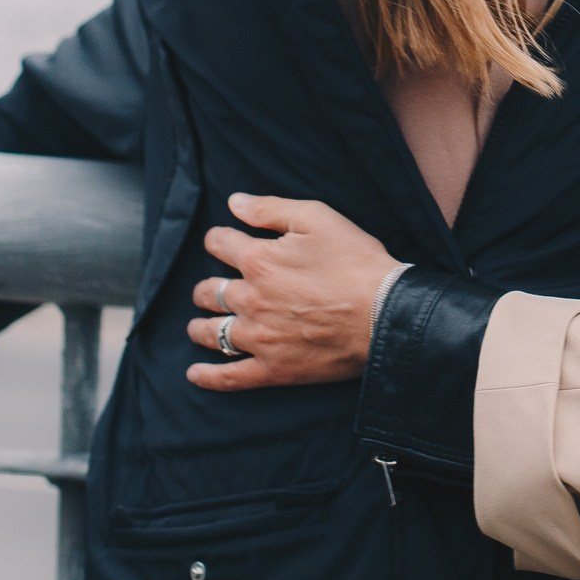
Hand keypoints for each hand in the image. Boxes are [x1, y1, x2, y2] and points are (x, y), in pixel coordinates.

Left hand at [186, 193, 400, 392]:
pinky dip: (208, 376)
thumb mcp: (318, 218)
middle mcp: (250, 300)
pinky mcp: (273, 369)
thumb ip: (271, 209)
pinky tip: (195, 374)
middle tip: (212, 289)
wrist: (384, 313)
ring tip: (200, 326)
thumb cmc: (356, 262)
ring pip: (212, 333)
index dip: (218, 239)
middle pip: (209, 291)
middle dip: (206, 287)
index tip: (222, 242)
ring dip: (200, 327)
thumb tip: (235, 203)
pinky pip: (229, 377)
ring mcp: (259, 338)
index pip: (218, 244)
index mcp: (259, 261)